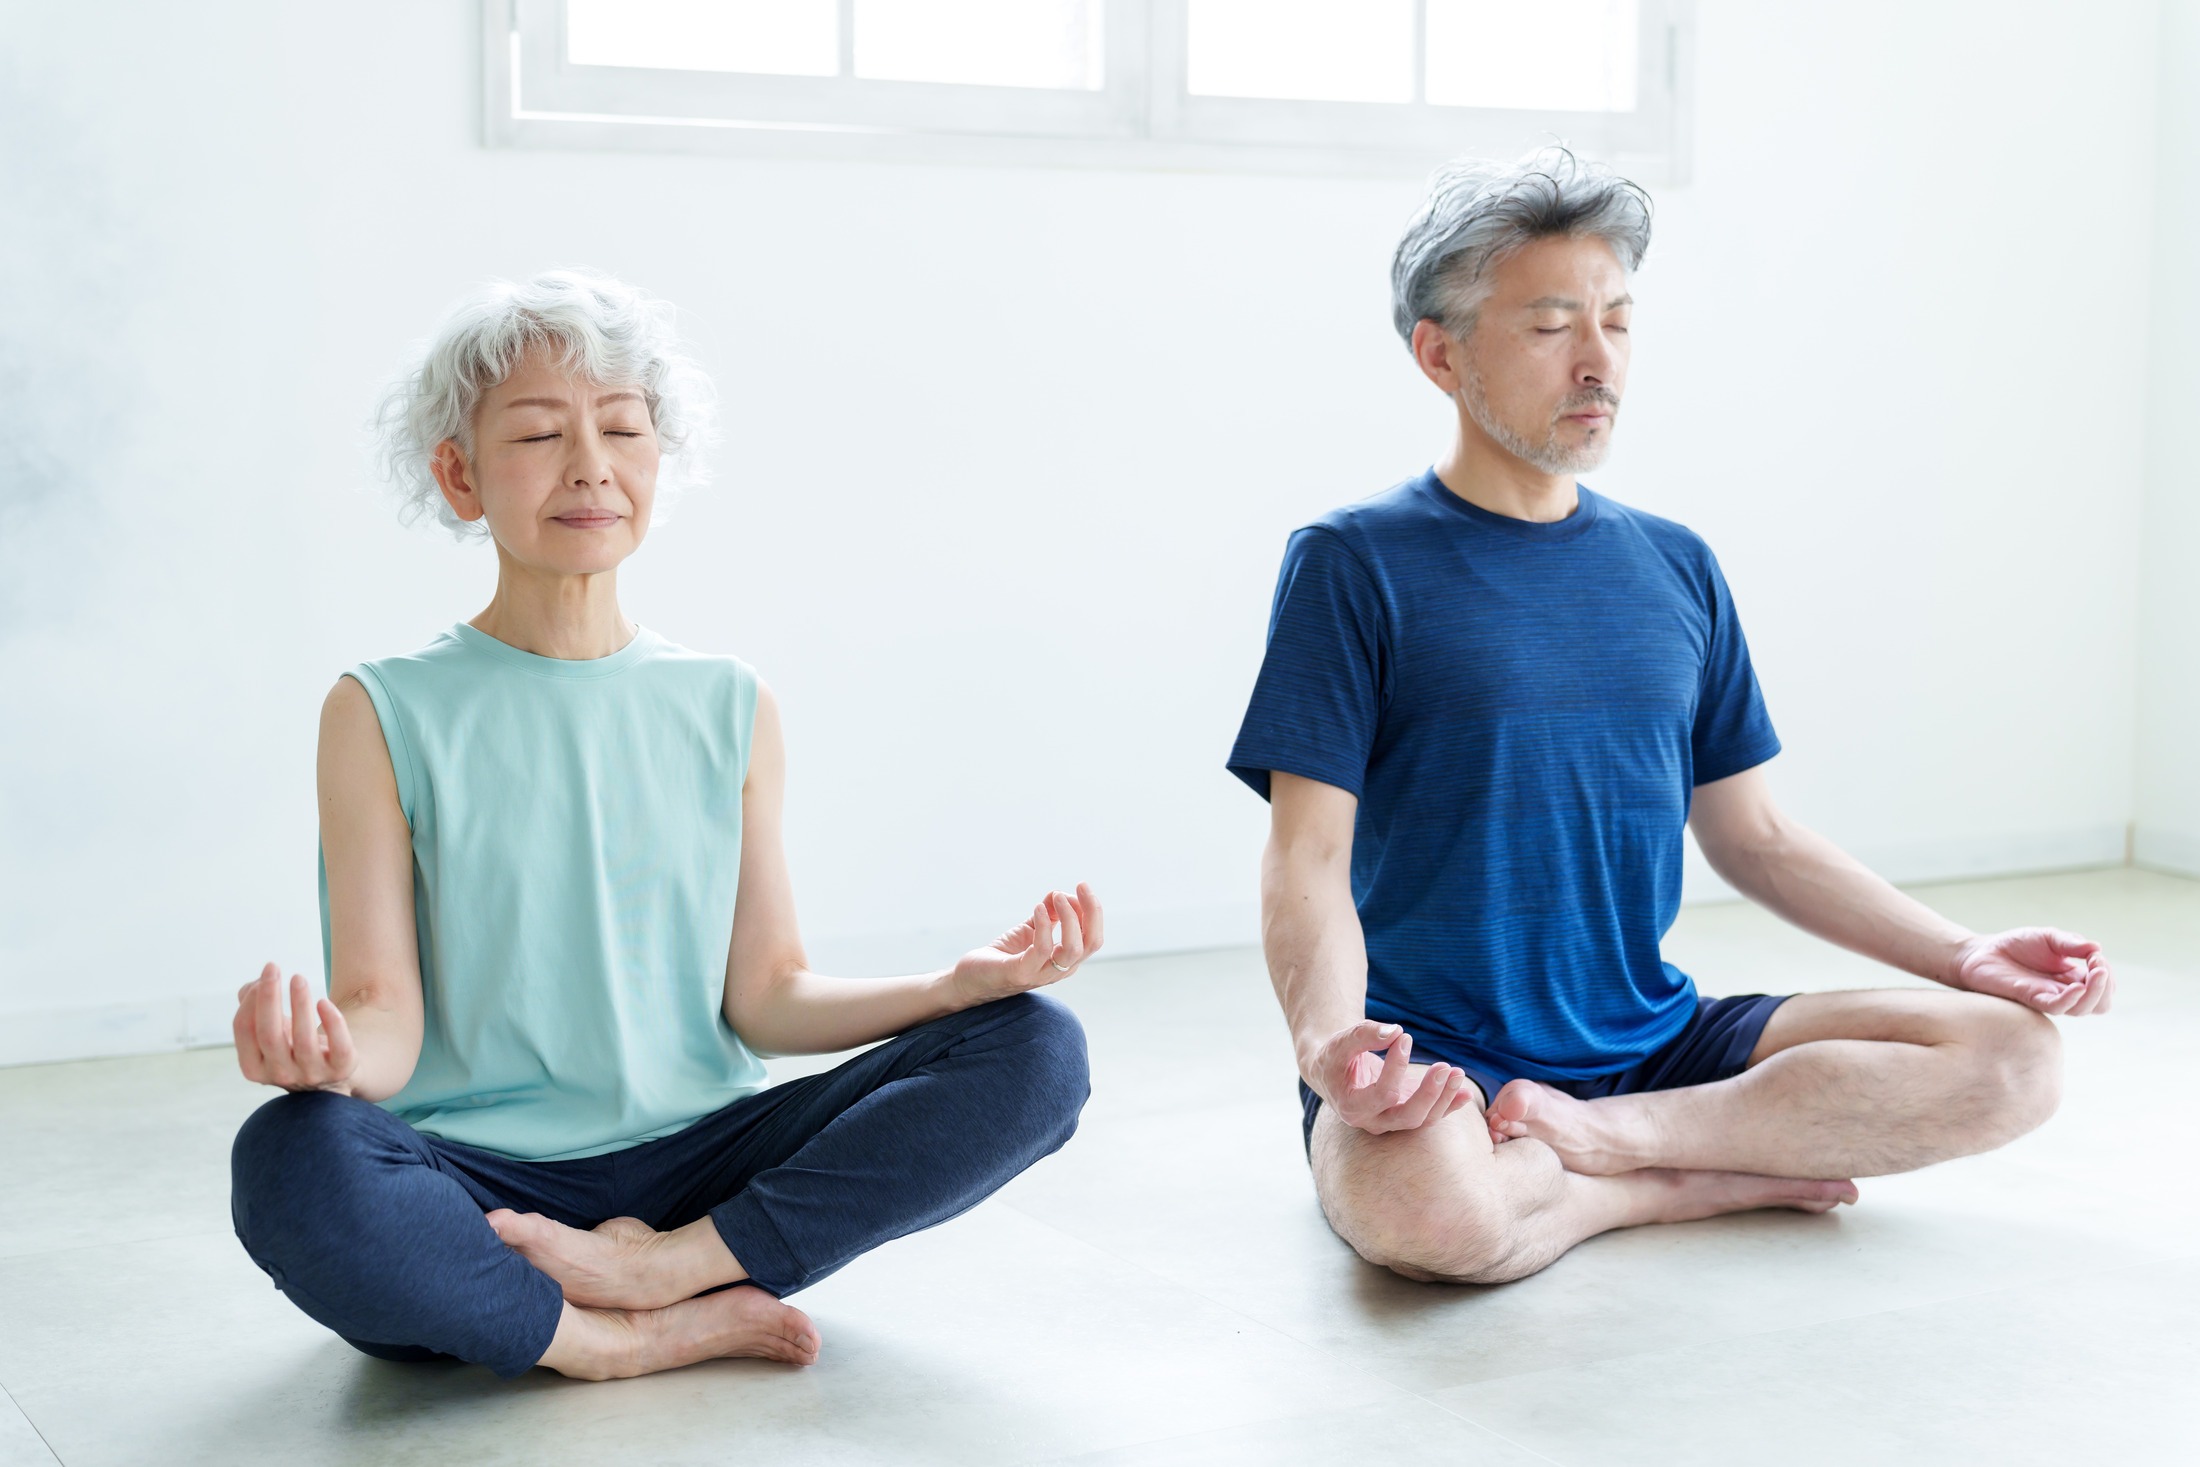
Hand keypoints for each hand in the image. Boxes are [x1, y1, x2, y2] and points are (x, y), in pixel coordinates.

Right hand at [233, 963, 357, 1091]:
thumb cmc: (291, 1044)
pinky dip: (332, 1023)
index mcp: (254, 1067)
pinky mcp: (340, 1069)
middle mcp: (280, 1075)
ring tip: (298, 978)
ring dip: (299, 1003)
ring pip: (303, 1039)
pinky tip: (323, 1002)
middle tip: (272, 968)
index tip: (261, 977)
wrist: (330, 1070)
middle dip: (268, 998)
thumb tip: (254, 985)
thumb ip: (254, 1006)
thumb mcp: (269, 1029)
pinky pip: (339, 1046)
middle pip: (269, 1035)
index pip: (244, 1031)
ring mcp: (311, 1075)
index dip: (249, 1001)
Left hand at [948, 883, 1104, 1006]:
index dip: (1093, 910)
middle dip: (1092, 911)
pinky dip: (1043, 925)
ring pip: (1073, 948)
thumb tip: (1058, 894)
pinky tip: (1037, 908)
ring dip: (1069, 916)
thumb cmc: (1004, 956)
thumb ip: (1047, 915)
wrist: (971, 979)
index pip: (1093, 936)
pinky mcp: (1021, 973)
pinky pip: (1042, 949)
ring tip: (1056, 896)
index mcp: (1066, 960)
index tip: (1081, 887)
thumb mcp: (1030, 930)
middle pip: (1092, 942)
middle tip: (1081, 886)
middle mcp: (1060, 969)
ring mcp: (1042, 974)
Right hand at [1314, 1020, 1476, 1133]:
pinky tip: (1466, 1093)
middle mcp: (1373, 1120)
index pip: (1383, 1094)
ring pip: (1424, 1119)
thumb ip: (1364, 1035)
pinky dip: (1450, 1105)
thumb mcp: (1342, 1042)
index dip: (1397, 1067)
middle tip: (1444, 1067)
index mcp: (1353, 1107)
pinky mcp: (1405, 1113)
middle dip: (1429, 1094)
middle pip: (1408, 1118)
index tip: (1405, 1037)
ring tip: (1458, 1073)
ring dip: (1444, 1098)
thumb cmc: (1335, 1055)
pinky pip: (1431, 1115)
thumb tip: (1395, 1031)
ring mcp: (1391, 1120)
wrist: (1334, 1070)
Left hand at [1950, 928, 2113, 1015]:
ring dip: (2095, 993)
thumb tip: (2097, 948)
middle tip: (2098, 966)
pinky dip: (2071, 999)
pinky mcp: (2030, 998)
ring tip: (2095, 973)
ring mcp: (2049, 997)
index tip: (2096, 956)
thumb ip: (2071, 943)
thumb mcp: (2048, 937)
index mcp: (2073, 977)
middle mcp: (2065, 992)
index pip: (2104, 987)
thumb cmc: (2015, 946)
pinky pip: (2057, 1007)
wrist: (1981, 952)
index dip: (2107, 975)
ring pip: (2083, 1009)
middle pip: (2099, 1004)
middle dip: (2106, 987)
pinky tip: (2077, 987)